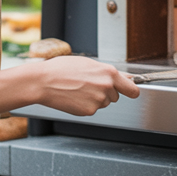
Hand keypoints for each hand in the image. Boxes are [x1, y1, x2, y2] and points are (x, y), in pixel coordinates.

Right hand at [25, 56, 139, 116]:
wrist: (44, 82)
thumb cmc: (63, 69)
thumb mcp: (89, 64)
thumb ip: (107, 72)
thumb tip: (124, 78)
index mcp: (109, 73)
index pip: (132, 89)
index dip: (132, 91)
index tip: (132, 92)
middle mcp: (107, 87)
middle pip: (115, 96)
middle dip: (106, 92)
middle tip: (89, 85)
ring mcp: (99, 101)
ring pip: (103, 103)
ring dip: (95, 98)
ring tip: (79, 89)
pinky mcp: (89, 111)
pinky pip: (93, 109)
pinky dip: (86, 105)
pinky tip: (75, 96)